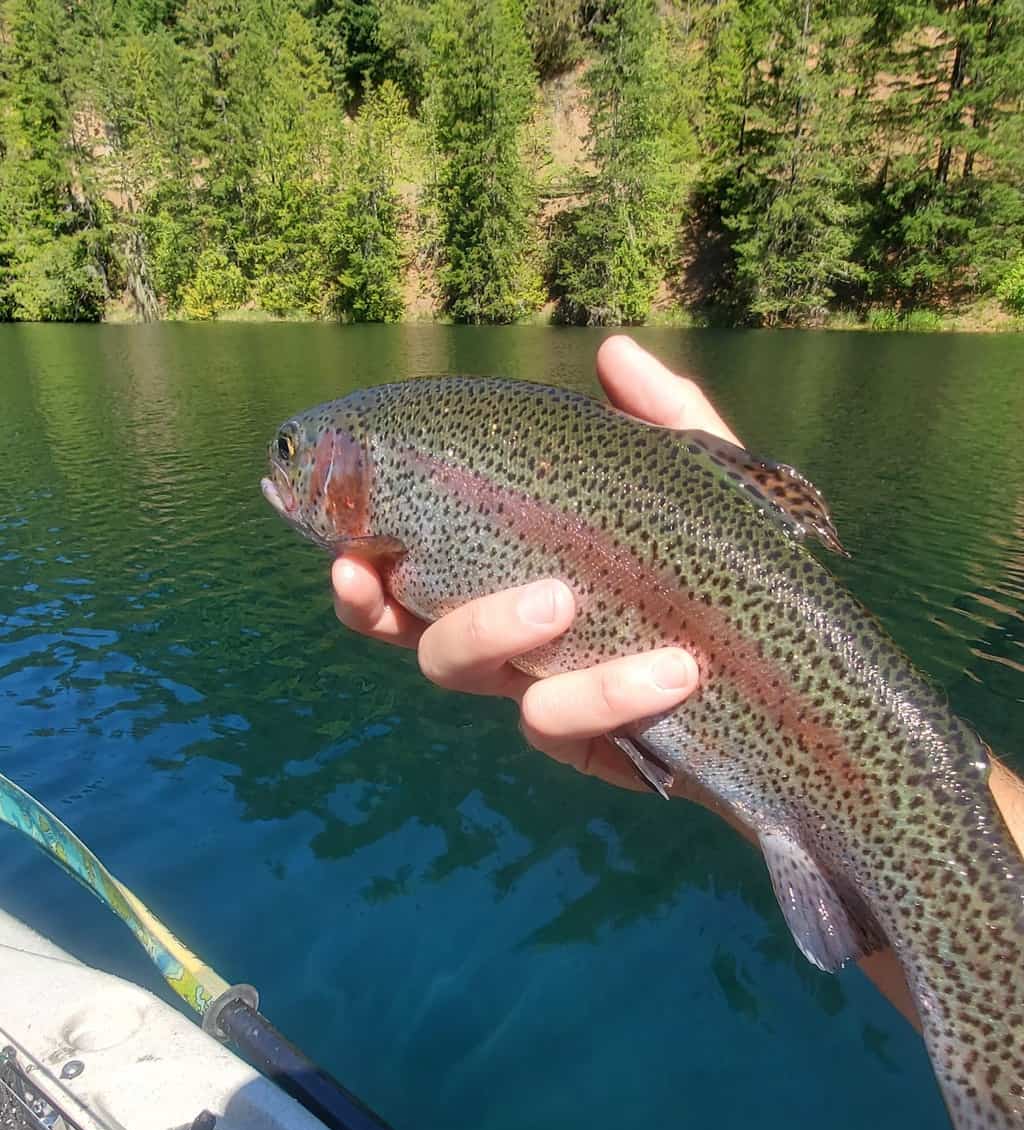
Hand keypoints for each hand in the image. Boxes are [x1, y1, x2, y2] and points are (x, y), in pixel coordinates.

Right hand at [331, 335, 739, 791]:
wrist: (805, 688)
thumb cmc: (741, 578)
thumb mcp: (713, 491)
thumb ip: (666, 423)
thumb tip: (612, 351)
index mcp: (516, 576)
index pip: (413, 573)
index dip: (361, 567)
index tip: (342, 546)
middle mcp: (517, 642)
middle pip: (417, 636)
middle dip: (389, 607)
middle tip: (407, 578)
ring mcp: (548, 696)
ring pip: (471, 678)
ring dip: (497, 633)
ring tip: (563, 602)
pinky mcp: (594, 746)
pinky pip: (565, 723)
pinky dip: (611, 693)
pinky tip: (675, 669)